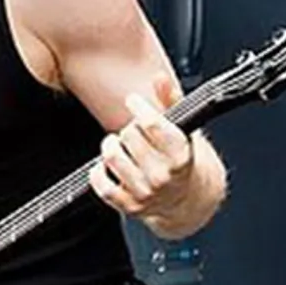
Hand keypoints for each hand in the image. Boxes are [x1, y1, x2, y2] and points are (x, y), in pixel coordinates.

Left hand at [90, 77, 203, 224]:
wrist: (187, 198)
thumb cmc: (182, 159)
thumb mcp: (184, 129)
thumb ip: (171, 101)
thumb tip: (160, 79)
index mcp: (180, 154)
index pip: (151, 123)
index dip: (138, 106)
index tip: (133, 101)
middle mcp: (163, 175)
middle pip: (129, 136)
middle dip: (129, 129)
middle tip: (135, 132)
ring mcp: (145, 192)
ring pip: (111, 157)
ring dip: (111, 146)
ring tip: (120, 146)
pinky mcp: (129, 205)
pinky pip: (101, 185)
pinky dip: (98, 172)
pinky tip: (106, 165)